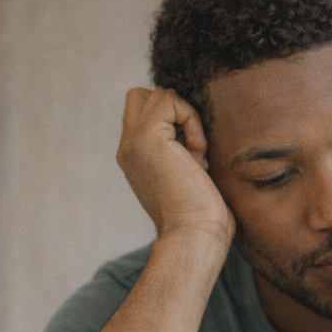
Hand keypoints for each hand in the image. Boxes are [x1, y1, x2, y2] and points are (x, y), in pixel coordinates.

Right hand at [116, 87, 234, 249]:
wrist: (195, 236)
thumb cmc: (202, 218)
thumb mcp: (189, 178)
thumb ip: (182, 153)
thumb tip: (195, 132)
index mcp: (135, 158)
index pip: (144, 113)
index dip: (174, 121)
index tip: (194, 157)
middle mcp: (128, 148)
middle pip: (143, 96)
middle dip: (176, 112)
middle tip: (194, 149)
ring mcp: (134, 142)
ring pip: (159, 95)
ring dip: (187, 118)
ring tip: (197, 155)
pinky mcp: (148, 137)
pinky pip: (171, 101)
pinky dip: (192, 119)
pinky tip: (199, 154)